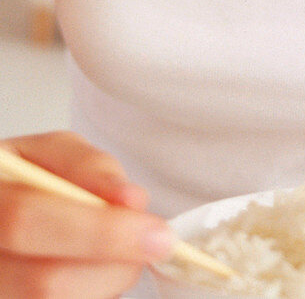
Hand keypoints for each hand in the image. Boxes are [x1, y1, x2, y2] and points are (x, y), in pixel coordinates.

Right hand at [0, 131, 174, 297]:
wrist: (2, 214)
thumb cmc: (26, 180)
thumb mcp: (51, 153)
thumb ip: (90, 168)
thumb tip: (131, 202)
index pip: (29, 220)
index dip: (98, 230)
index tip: (156, 233)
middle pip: (45, 281)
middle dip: (115, 263)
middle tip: (154, 243)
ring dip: (107, 281)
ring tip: (118, 251)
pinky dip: (95, 292)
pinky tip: (94, 270)